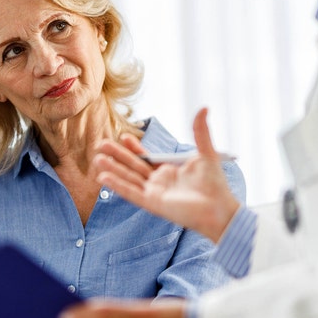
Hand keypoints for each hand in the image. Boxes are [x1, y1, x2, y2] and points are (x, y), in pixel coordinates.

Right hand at [94, 108, 239, 241]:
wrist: (220, 209)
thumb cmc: (215, 185)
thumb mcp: (206, 153)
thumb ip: (201, 132)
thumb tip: (204, 108)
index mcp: (169, 171)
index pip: (147, 158)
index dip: (134, 148)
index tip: (123, 136)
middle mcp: (159, 182)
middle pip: (133, 167)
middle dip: (117, 156)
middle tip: (101, 144)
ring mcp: (154, 193)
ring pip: (128, 179)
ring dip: (113, 169)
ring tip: (97, 159)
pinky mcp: (152, 203)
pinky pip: (131, 193)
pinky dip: (118, 185)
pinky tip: (104, 178)